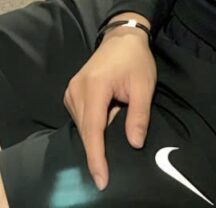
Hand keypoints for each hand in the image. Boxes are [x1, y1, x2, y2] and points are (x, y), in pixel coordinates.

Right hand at [63, 25, 156, 190]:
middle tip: (117, 152)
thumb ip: (139, 115)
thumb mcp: (144, 86)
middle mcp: (77, 89)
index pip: (93, 129)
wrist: (123, 36)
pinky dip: (92, 124)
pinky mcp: (72, 91)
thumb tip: (134, 144)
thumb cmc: (135, 60)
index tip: (101, 179)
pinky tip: (106, 118)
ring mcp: (71, 89)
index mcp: (95, 86)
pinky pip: (80, 117)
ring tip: (116, 118)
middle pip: (86, 130)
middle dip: (99, 147)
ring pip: (81, 125)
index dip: (96, 157)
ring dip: (97, 133)